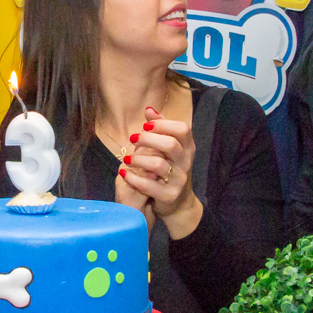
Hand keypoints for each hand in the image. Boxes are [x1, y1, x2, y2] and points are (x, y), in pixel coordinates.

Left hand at [118, 106, 201, 238]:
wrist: (178, 203)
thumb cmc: (170, 169)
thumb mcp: (169, 148)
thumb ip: (161, 128)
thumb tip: (149, 109)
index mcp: (188, 148)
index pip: (183, 129)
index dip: (163, 124)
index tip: (146, 125)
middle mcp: (186, 163)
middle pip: (170, 144)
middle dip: (148, 139)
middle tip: (132, 139)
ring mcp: (179, 180)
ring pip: (158, 165)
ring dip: (137, 159)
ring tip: (125, 159)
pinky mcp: (169, 195)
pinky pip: (149, 185)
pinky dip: (133, 178)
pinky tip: (124, 173)